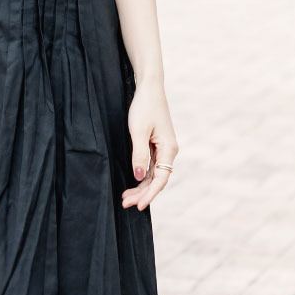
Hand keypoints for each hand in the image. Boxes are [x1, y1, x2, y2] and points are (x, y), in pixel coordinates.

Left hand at [122, 82, 177, 210]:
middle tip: (125, 204)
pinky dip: (142, 175)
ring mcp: (163, 148)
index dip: (149, 194)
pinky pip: (151, 166)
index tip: (138, 206)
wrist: (149, 88)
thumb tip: (139, 177)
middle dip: (142, 193)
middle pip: (157, 179)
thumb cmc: (144, 107)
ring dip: (141, 187)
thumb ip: (139, 155)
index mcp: (168, 149)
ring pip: (153, 174)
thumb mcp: (138, 131)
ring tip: (125, 197)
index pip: (161, 179)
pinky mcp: (156, 145)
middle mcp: (169, 151)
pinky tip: (133, 183)